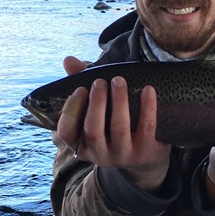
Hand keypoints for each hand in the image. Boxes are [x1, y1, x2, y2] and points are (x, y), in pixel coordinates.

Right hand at [55, 56, 170, 191]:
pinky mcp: (146, 152)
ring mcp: (124, 155)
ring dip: (119, 102)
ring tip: (119, 81)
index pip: (66, 133)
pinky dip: (147, 107)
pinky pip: (146, 127)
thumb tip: (68, 59)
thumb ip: (82, 83)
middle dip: (96, 104)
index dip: (71, 111)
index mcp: (83, 144)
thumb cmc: (115, 125)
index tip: (80, 89)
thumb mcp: (99, 109)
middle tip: (100, 82)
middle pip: (93, 131)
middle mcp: (100, 154)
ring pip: (119, 129)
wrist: (147, 155)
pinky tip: (148, 89)